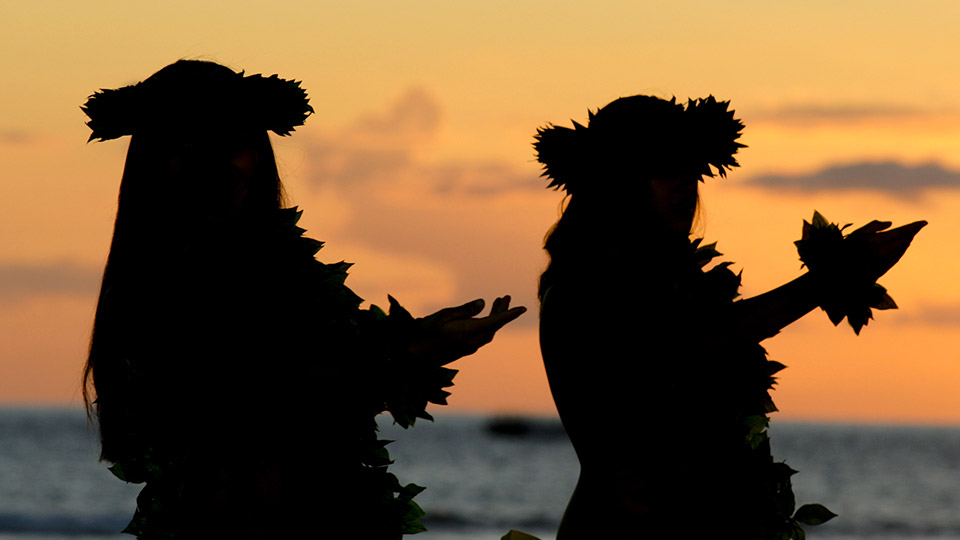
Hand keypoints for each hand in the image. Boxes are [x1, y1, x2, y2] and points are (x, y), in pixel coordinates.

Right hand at [409, 296, 526, 364]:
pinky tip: (483, 318)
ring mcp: (469, 348)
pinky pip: (482, 337)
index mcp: (469, 333)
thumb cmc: (425, 333)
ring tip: (497, 303)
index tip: (523, 308)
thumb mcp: (444, 315)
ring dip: (495, 319)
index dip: (510, 314)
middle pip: (494, 326)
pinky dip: (487, 325)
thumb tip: (482, 303)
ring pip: (489, 333)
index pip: (495, 322)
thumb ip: (465, 310)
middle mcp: (472, 342)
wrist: (414, 357)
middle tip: (505, 297)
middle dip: (502, 312)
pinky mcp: (464, 350)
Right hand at [845, 220, 926, 279]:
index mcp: (876, 242)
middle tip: (919, 225)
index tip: (924, 222)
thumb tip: (890, 224)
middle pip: (903, 240)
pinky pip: (896, 257)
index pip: (901, 232)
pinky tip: (904, 245)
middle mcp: (882, 253)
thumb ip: (873, 226)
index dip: (913, 227)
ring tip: (911, 234)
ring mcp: (883, 263)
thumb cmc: (844, 251)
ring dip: (907, 240)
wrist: (839, 273)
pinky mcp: (882, 270)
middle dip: (911, 232)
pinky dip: (902, 250)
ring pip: (901, 249)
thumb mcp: (854, 234)